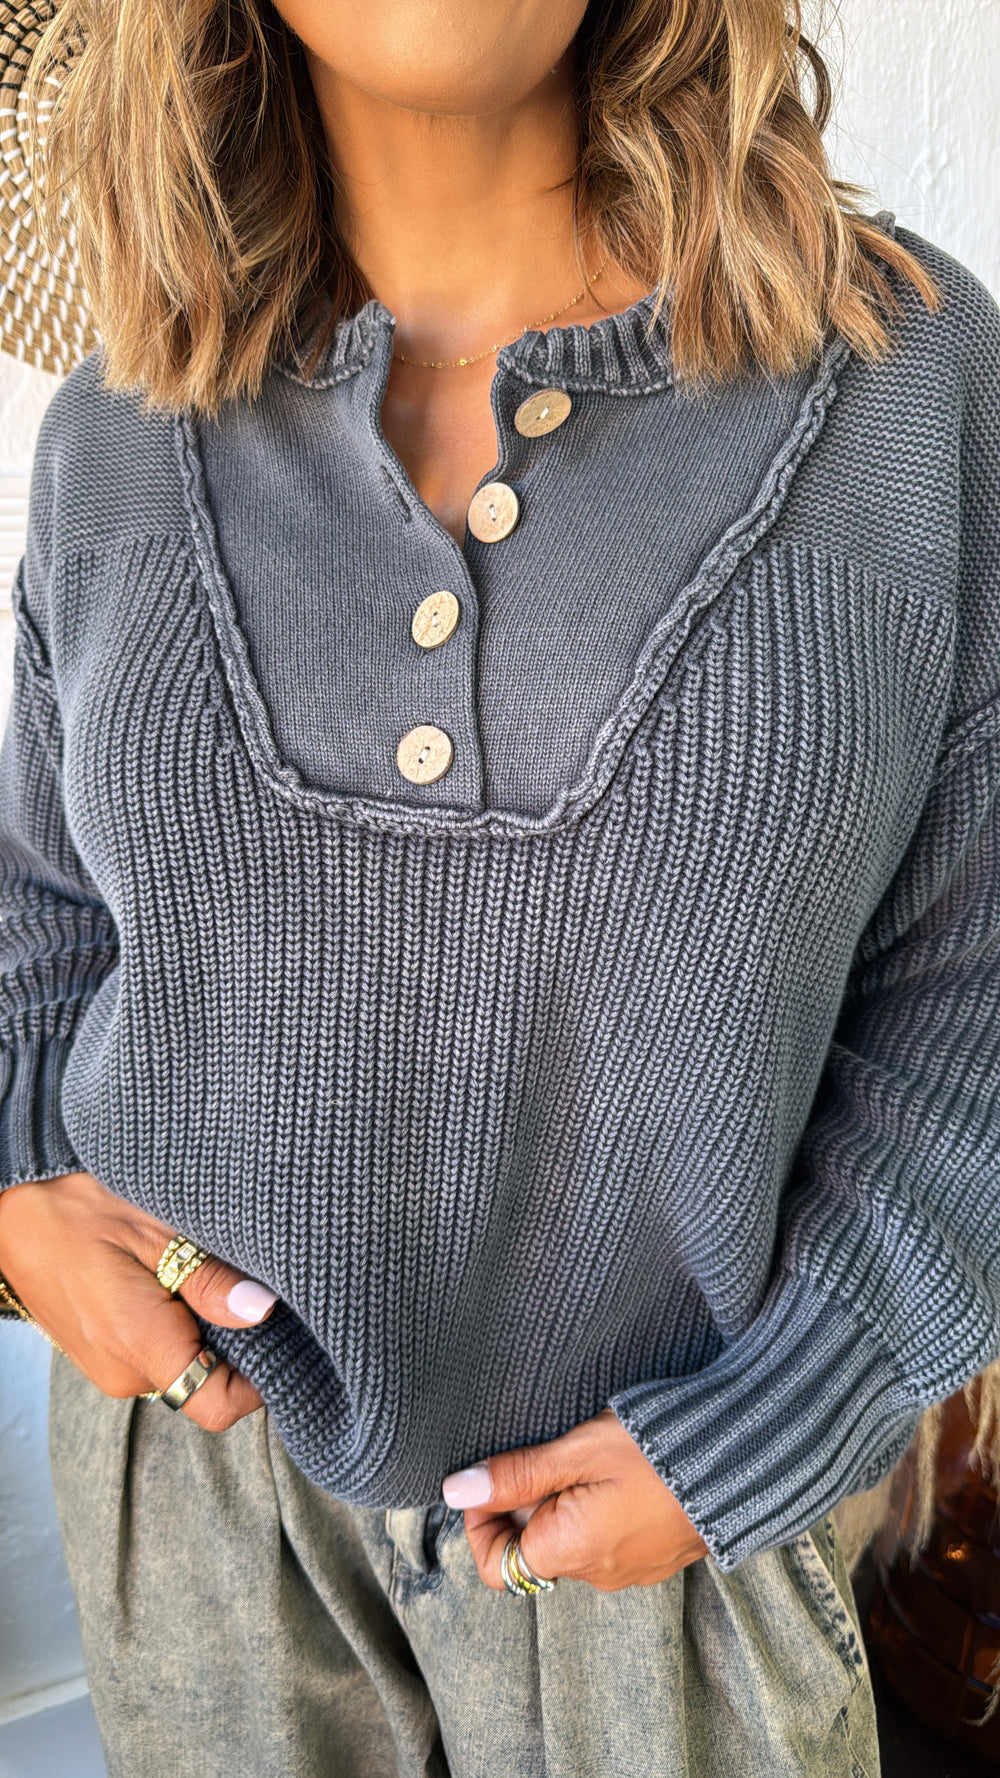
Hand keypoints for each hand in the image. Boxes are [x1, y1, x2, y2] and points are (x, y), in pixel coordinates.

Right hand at [0, 1170, 276, 1429]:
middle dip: (235, 1342)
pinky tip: (176, 1279)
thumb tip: (261, 1309)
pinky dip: (178, 1326)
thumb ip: (206, 1277)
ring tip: (201, 1272)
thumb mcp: (152, 1227)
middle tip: (241, 1283)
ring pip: (184, 1368)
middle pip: (207, 1384)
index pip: (217, 1405)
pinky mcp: (103, 1355)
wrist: (10, 1205)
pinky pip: (158, 1355)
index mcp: (138, 1345)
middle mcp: (123, 1373)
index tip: (279, 1332)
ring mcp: (109, 1368)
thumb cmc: (76, 1206)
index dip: (260, 1379)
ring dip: (204, 1330)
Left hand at [443, 1406, 709, 1590]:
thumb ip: (517, 1474)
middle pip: (533, 1547)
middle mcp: (599, 1573)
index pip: (497, 1565)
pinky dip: (597, 1507)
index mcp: (572, 1551)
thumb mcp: (579, 1450)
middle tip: (549, 1450)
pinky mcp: (656, 1554)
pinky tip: (619, 1468)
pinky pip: (606, 1538)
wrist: (745, 1457)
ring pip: (570, 1540)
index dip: (483, 1521)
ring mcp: (631, 1568)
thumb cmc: (660, 1448)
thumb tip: (457, 1490)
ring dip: (563, 1500)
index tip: (494, 1475)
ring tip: (589, 1453)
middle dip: (527, 1500)